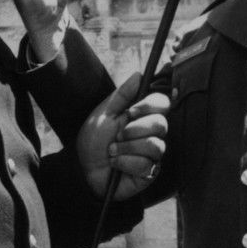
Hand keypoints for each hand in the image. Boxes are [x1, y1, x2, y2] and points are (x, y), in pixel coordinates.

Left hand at [76, 73, 169, 200]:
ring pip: (155, 146)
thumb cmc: (93, 138)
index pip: (163, 103)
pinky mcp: (150, 173)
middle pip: (161, 124)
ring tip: (112, 150)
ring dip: (127, 148)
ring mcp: (152, 154)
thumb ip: (122, 95)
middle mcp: (151, 133)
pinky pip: (146, 165)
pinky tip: (116, 164)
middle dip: (134, 130)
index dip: (151, 105)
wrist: (83, 167)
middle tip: (117, 135)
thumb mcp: (104, 113)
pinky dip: (125, 162)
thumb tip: (139, 74)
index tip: (132, 111)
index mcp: (141, 116)